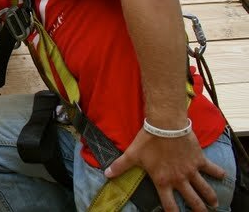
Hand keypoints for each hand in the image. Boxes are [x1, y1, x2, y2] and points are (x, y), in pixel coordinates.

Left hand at [105, 129, 225, 210]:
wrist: (166, 125)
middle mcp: (179, 179)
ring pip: (205, 189)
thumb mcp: (132, 154)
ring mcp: (191, 171)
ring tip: (214, 204)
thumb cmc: (148, 140)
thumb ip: (120, 166)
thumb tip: (107, 174)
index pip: (170, 205)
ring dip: (210, 198)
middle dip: (198, 210)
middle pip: (192, 201)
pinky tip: (222, 176)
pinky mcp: (200, 160)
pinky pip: (213, 170)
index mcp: (163, 181)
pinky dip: (219, 173)